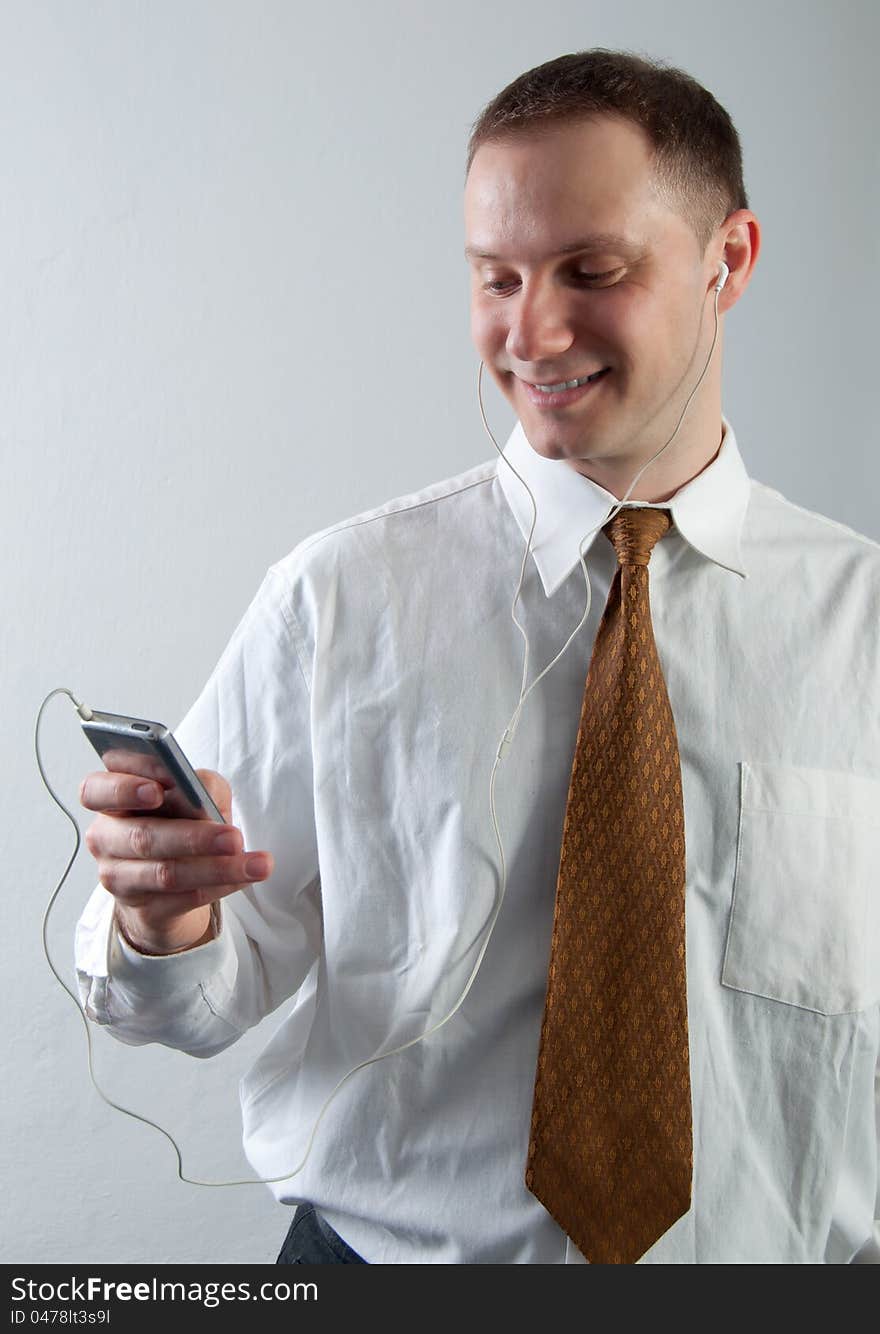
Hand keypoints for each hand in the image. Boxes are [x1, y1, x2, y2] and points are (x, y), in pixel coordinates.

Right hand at [80, 768, 273, 954]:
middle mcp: (105, 839)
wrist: (169, 881)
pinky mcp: (143, 909)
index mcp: (109, 801)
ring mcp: (119, 878)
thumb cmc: (178, 820)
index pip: (96, 790)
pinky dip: (220, 886)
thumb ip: (196, 785)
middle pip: (141, 837)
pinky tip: (245, 878)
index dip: (125, 787)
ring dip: (219, 869)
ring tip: (258, 864)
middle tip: (233, 837)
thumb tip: (203, 793)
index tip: (160, 788)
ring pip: (167, 874)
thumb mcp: (191, 795)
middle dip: (192, 837)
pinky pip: (185, 898)